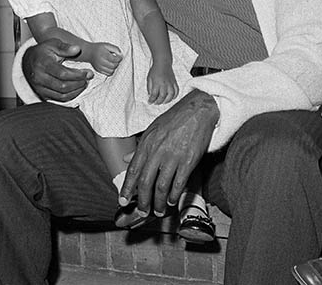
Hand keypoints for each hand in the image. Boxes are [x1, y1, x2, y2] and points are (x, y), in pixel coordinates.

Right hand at [22, 38, 91, 101]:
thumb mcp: (53, 44)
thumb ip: (65, 47)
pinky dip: (70, 96)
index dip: (78, 75)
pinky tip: (78, 88)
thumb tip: (77, 49)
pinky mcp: (42, 94)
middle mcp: (39, 78)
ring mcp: (40, 88)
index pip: (62, 73)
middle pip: (62, 86)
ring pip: (61, 95)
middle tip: (89, 77)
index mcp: (43, 64)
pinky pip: (58, 99)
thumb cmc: (43, 51)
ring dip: (76, 91)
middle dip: (79, 83)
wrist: (28, 61)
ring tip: (85, 82)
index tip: (89, 72)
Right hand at [85, 42, 122, 75]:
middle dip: (117, 63)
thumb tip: (121, 54)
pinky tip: (110, 66)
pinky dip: (111, 70)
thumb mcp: (107, 45)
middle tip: (116, 59)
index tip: (119, 56)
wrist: (89, 52)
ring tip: (113, 62)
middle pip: (114, 66)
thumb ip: (115, 48)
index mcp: (104, 55)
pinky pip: (108, 74)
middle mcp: (101, 62)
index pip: (115, 59)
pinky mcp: (99, 71)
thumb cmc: (99, 48)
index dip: (119, 58)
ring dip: (114, 67)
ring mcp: (100, 68)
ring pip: (111, 71)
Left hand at [120, 89, 218, 216]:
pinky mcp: (188, 160)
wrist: (198, 109)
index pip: (133, 171)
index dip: (127, 188)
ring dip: (159, 202)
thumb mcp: (153, 129)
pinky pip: (178, 183)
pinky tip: (173, 200)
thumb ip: (140, 146)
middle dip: (143, 201)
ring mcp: (173, 156)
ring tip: (159, 210)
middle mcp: (158, 151)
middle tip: (142, 211)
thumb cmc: (175, 118)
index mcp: (147, 143)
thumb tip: (125, 158)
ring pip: (161, 187)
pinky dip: (174, 195)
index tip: (123, 201)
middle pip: (145, 183)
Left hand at [147, 61, 177, 103]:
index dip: (151, 100)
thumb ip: (149, 88)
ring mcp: (170, 83)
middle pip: (162, 96)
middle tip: (155, 103)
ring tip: (163, 101)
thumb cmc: (155, 69)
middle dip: (158, 101)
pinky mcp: (174, 82)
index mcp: (157, 83)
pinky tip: (171, 97)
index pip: (154, 95)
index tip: (149, 102)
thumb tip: (150, 95)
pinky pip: (177, 90)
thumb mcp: (149, 78)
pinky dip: (175, 95)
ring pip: (171, 95)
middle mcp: (164, 84)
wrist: (163, 62)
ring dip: (167, 100)